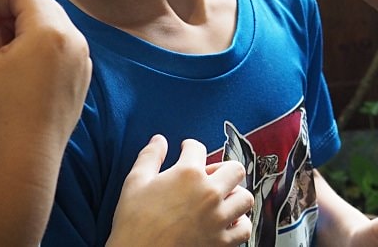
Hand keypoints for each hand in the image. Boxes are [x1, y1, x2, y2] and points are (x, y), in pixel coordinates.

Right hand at [0, 0, 91, 244]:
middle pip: (40, 6)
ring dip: (23, 38)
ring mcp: (84, 61)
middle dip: (9, 19)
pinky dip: (38, 56)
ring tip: (3, 69)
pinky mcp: (82, 80)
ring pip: (50, 29)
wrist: (24, 160)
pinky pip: (59, 51)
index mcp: (53, 28)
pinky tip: (20, 84)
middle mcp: (77, 39)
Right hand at [108, 136, 253, 246]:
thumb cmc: (133, 223)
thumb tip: (159, 140)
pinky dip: (239, 224)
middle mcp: (209, 193)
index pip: (198, 148)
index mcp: (188, 174)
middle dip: (222, 169)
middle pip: (235, 169)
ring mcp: (218, 218)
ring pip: (245, 197)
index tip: (186, 151)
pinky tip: (225, 222)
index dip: (189, 147)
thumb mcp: (134, 183)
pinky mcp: (221, 242)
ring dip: (234, 196)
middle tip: (208, 177)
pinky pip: (245, 228)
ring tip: (220, 200)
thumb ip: (150, 157)